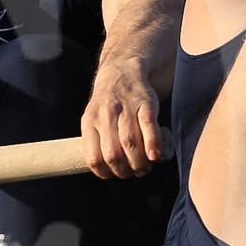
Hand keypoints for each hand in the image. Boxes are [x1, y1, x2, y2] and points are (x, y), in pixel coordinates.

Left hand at [82, 63, 165, 178]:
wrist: (122, 71)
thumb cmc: (108, 104)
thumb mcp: (93, 119)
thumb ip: (97, 142)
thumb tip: (108, 171)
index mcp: (89, 122)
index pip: (93, 158)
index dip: (105, 172)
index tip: (114, 174)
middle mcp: (105, 115)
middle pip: (113, 154)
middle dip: (125, 171)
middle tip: (133, 172)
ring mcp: (125, 108)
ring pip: (130, 144)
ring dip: (139, 163)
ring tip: (145, 167)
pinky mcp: (145, 103)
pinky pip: (148, 126)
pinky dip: (153, 144)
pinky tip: (155, 156)